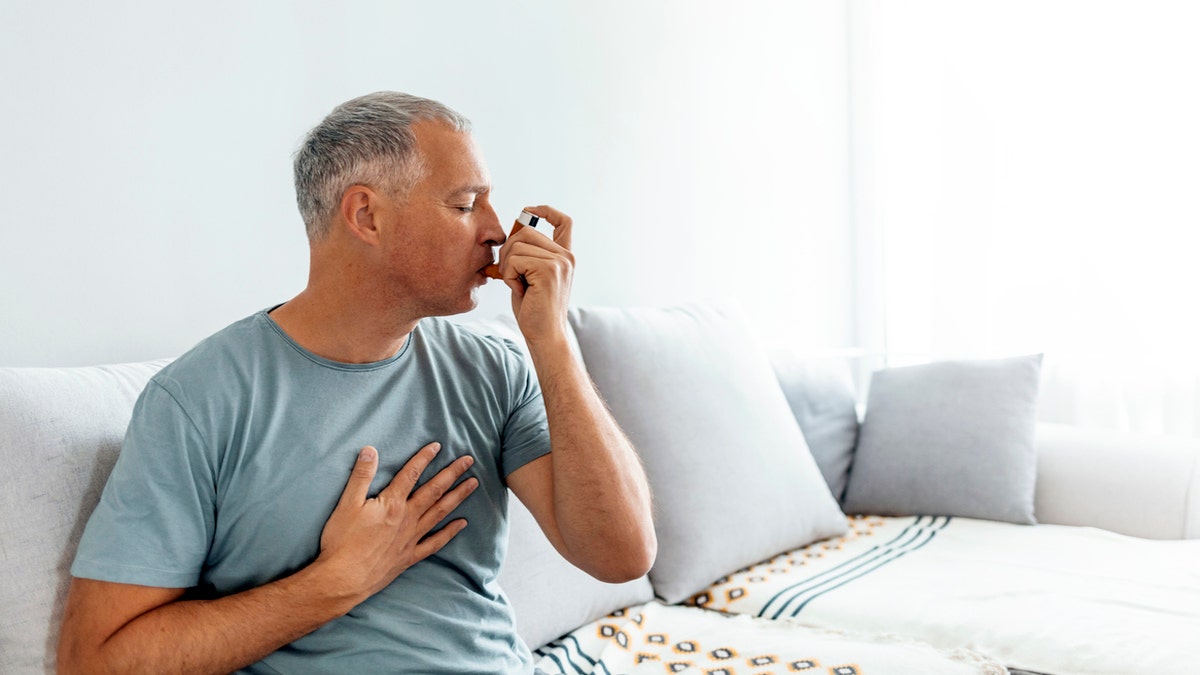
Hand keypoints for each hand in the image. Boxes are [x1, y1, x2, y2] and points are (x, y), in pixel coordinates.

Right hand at [315, 443, 476, 601]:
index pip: (411, 474)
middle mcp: (407, 519)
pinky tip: (462, 523)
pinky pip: (435, 542)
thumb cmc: (342, 542)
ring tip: (473, 484)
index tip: (437, 446)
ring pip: (440, 512)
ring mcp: (411, 538)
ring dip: (458, 496)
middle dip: (452, 473)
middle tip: (468, 460)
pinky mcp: (409, 556)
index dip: (424, 458)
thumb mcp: (346, 504)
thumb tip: (370, 450)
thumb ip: (361, 476)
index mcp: (392, 504)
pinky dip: (450, 532)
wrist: (343, 579)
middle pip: (434, 491)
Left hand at [497, 205, 574, 342]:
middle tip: (509, 273)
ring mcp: (559, 262)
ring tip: (517, 285)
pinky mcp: (549, 271)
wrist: (545, 336)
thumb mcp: (530, 276)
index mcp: (564, 256)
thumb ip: (526, 255)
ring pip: (517, 245)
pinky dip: (508, 276)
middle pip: (526, 231)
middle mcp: (566, 256)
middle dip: (508, 250)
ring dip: (507, 265)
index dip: (545, 211)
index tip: (529, 211)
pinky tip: (519, 290)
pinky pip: (515, 260)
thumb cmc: (534, 310)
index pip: (563, 221)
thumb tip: (509, 237)